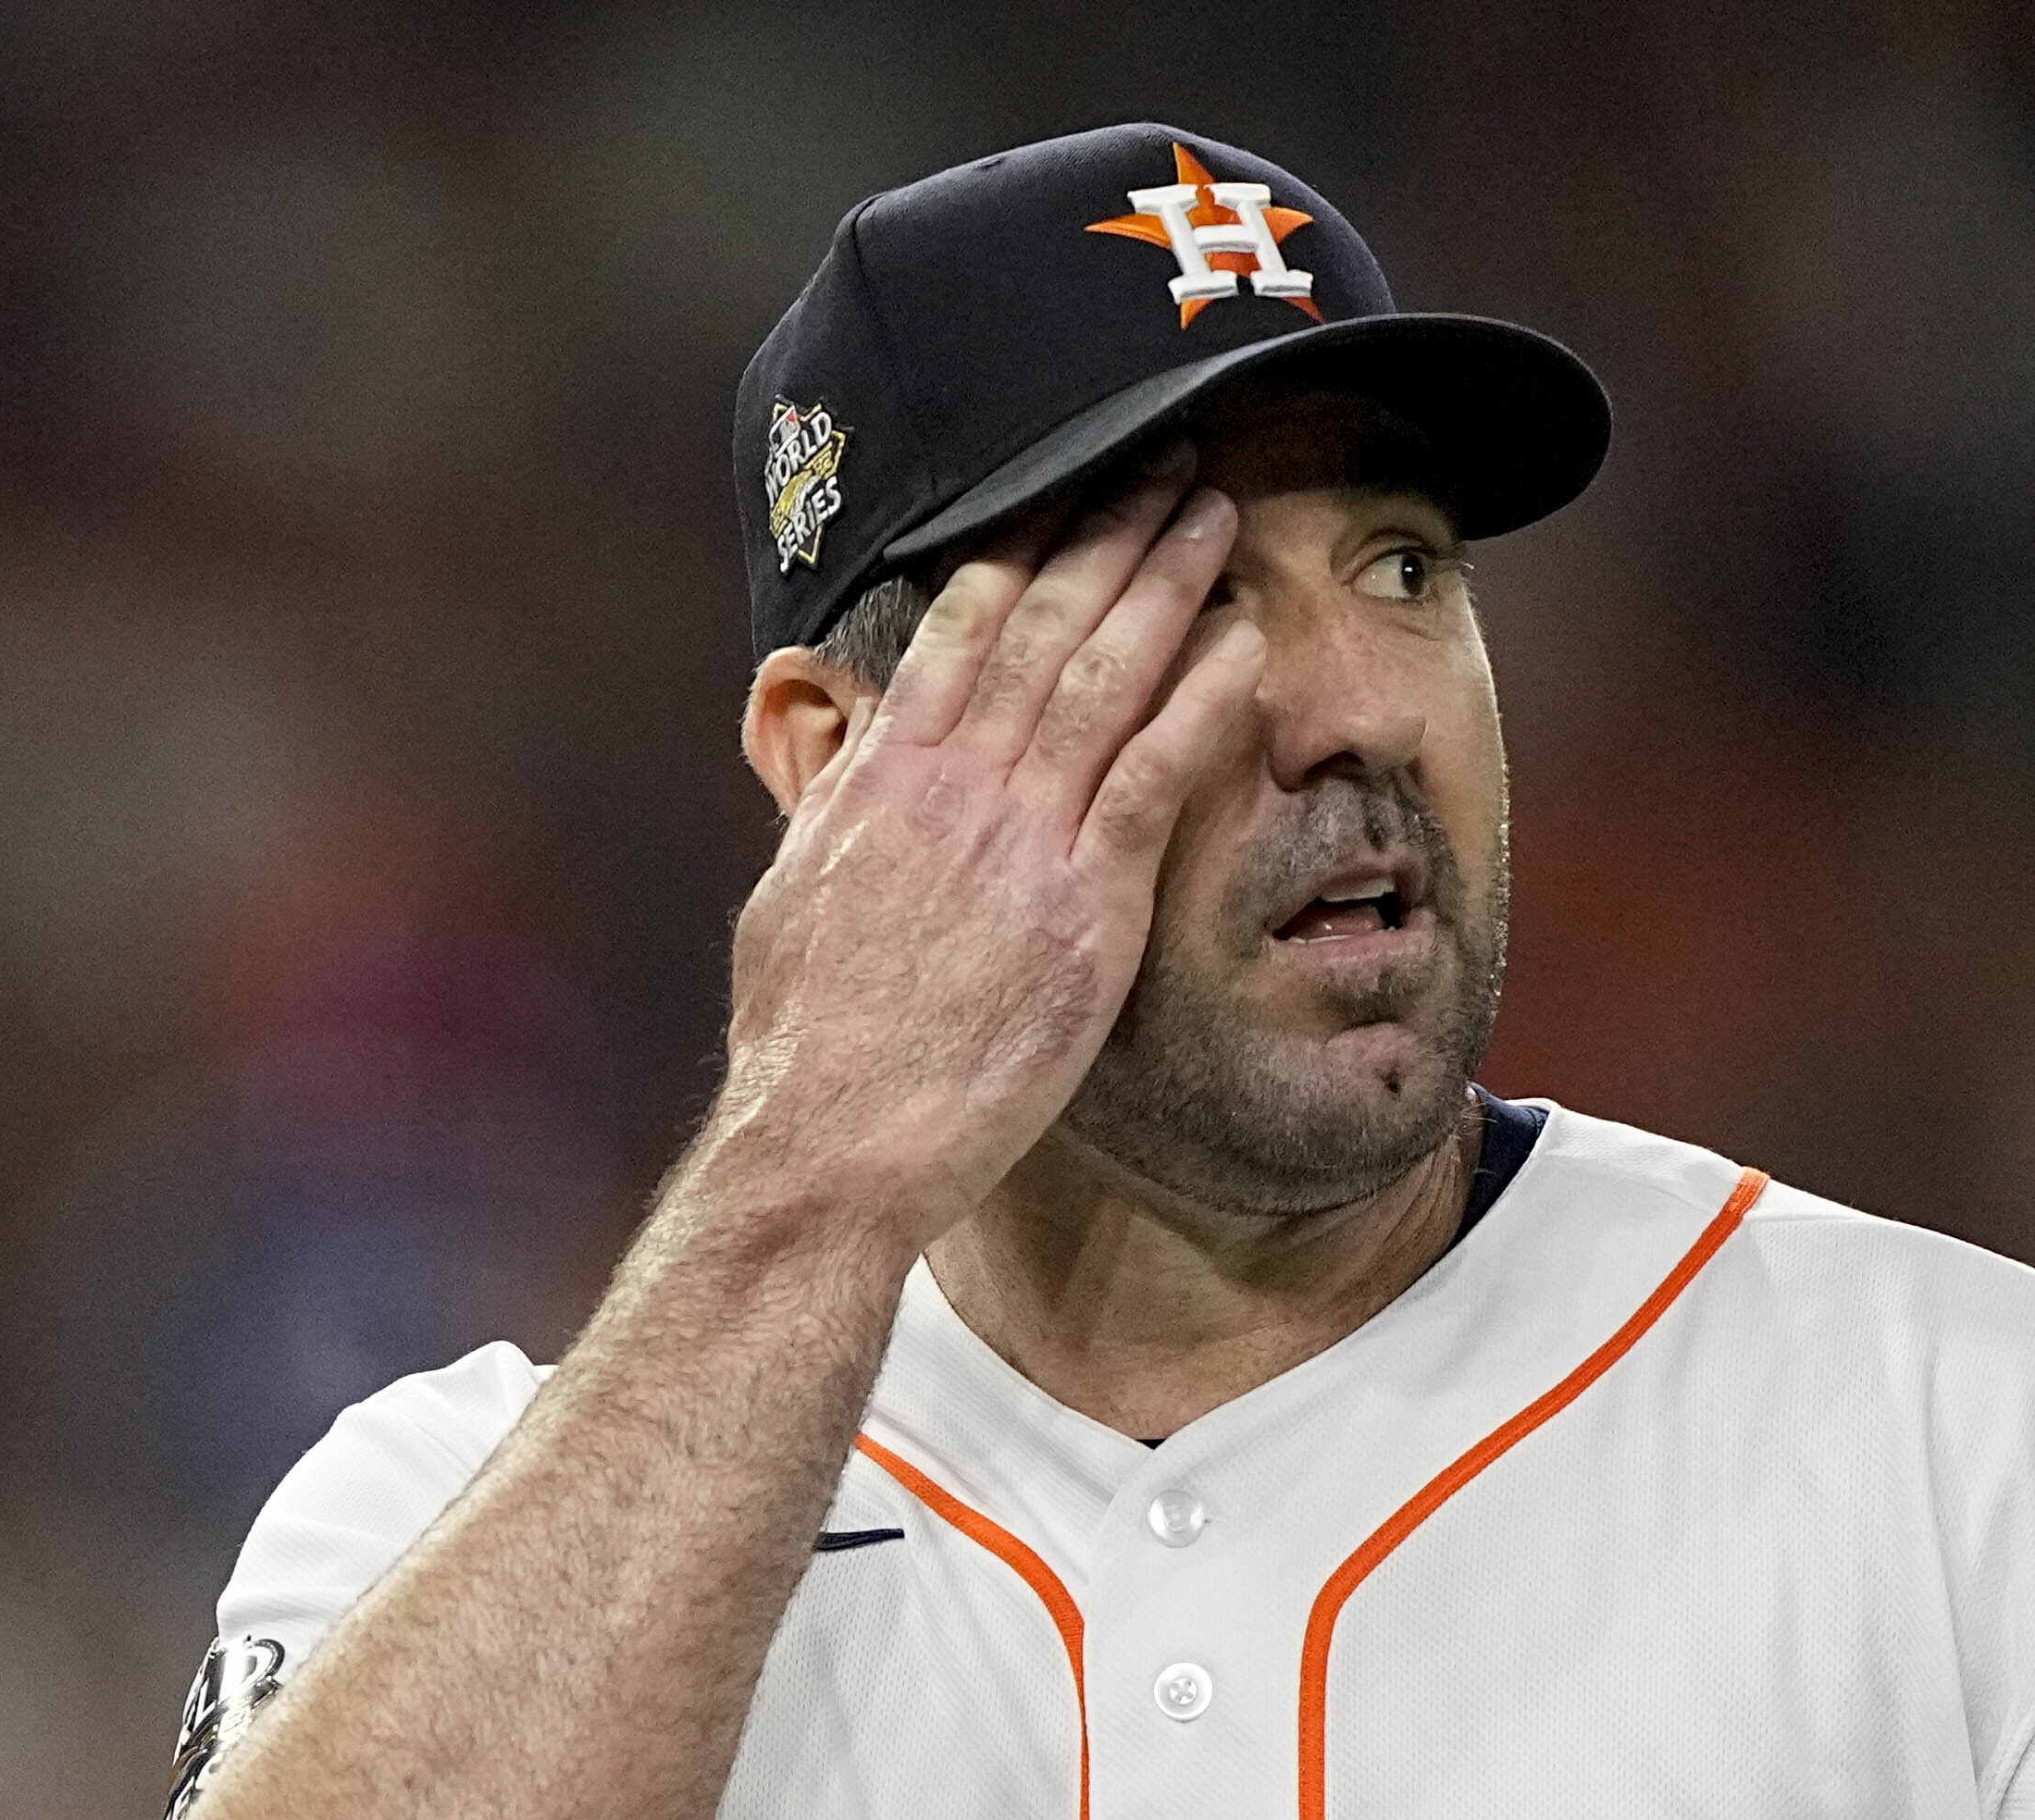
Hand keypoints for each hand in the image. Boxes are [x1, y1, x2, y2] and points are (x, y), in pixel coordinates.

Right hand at [709, 454, 1258, 1249]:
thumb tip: (841, 749)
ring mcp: (1017, 837)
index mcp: (882, 775)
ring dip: (1165, 584)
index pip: (960, 626)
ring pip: (1103, 676)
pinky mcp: (1080, 906)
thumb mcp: (793, 900)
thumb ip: (831, 810)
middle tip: (1166, 464)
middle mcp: (950, 783)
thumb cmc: (808, 1047)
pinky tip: (1241, 644)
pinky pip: (1151, 778)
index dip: (1023, 546)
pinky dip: (1199, 701)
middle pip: (1043, 624)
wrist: (830, 1140)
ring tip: (1215, 515)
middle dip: (1109, 532)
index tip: (1066, 488)